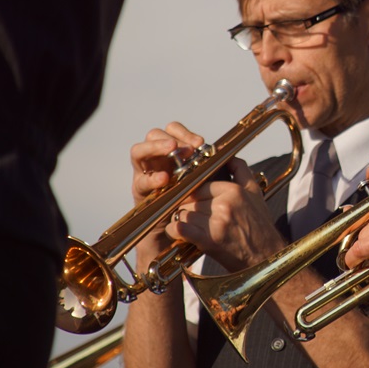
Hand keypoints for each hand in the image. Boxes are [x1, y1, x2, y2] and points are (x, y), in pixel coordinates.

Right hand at [128, 122, 206, 254]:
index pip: (173, 131)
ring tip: (171, 150)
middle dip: (169, 137)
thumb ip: (213, 168)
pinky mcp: (139, 193)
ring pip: (139, 152)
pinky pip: (140, 181)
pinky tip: (164, 179)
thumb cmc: (198, 205)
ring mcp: (145, 174)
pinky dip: (152, 178)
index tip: (200, 143)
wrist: (183, 236)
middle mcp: (157, 160)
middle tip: (184, 147)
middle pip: (154, 135)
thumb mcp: (208, 183)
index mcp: (173, 154)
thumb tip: (229, 154)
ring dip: (155, 148)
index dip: (185, 133)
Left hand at [164, 156, 285, 270]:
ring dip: (182, 220)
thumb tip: (228, 157)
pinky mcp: (209, 240)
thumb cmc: (260, 227)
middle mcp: (225, 204)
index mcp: (234, 190)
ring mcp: (216, 222)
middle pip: (190, 199)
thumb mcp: (256, 193)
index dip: (194, 194)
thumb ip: (241, 171)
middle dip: (188, 207)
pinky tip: (178, 233)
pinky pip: (180, 228)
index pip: (200, 184)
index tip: (192, 201)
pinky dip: (175, 231)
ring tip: (188, 226)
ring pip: (184, 212)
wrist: (266, 257)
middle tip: (192, 216)